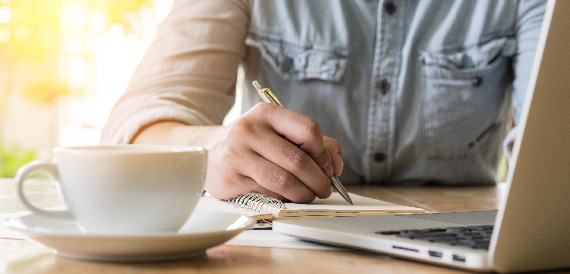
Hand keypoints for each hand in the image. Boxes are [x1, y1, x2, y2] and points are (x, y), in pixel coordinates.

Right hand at [205, 103, 341, 202]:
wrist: (211, 152)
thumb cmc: (255, 144)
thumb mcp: (281, 133)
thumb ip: (316, 144)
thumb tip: (336, 165)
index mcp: (268, 113)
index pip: (308, 130)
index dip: (323, 153)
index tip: (327, 167)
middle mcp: (250, 129)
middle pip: (299, 160)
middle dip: (319, 180)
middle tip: (324, 189)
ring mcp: (237, 153)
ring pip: (284, 181)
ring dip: (304, 194)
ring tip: (309, 196)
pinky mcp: (230, 177)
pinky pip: (268, 194)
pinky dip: (283, 199)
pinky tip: (285, 196)